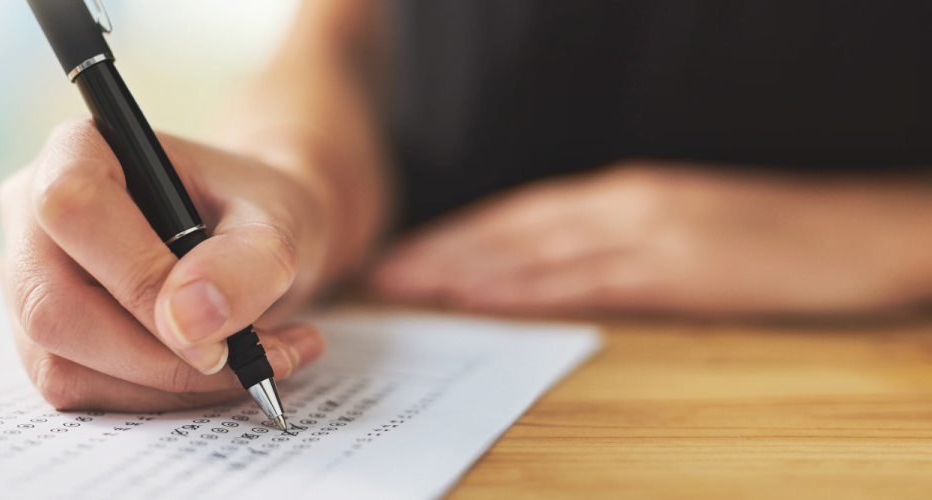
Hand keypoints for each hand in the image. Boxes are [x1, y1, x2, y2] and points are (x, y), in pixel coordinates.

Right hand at [0, 119, 326, 411]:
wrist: (251, 239)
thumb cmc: (254, 212)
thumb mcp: (279, 221)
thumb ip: (249, 261)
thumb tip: (188, 321)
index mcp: (79, 149)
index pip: (73, 208)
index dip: (138, 279)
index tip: (216, 328)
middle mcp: (32, 213)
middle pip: (52, 306)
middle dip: (157, 356)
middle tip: (241, 362)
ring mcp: (27, 280)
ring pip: (61, 363)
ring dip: (166, 385)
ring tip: (252, 363)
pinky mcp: (40, 337)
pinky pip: (78, 390)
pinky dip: (157, 397)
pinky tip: (217, 374)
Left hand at [369, 162, 931, 316]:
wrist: (858, 229)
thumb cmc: (771, 234)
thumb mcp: (681, 228)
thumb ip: (615, 245)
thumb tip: (551, 270)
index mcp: (622, 193)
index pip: (519, 214)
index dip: (458, 233)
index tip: (408, 252)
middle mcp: (622, 204)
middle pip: (510, 228)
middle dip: (441, 250)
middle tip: (381, 269)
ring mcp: (647, 232)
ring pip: (534, 250)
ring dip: (464, 268)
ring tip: (407, 285)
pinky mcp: (675, 267)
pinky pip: (584, 280)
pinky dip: (526, 287)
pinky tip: (483, 296)